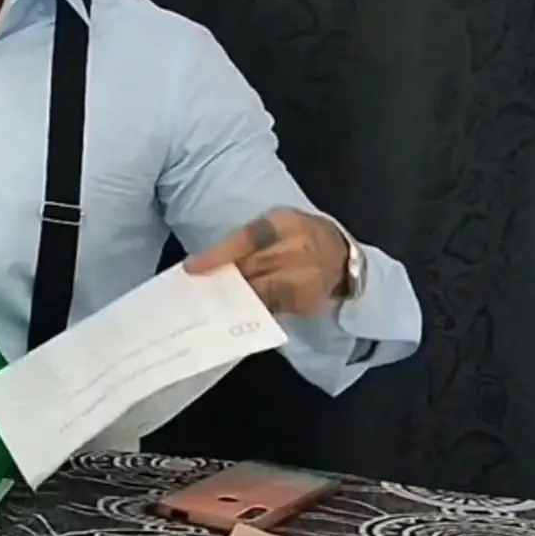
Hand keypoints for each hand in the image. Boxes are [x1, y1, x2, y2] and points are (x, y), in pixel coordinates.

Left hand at [184, 208, 352, 315]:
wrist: (343, 257)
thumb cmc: (301, 236)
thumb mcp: (280, 224)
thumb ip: (250, 239)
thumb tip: (210, 261)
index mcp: (285, 224)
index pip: (246, 239)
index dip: (218, 255)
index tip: (191, 268)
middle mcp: (297, 250)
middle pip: (249, 269)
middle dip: (222, 280)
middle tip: (197, 289)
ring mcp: (304, 278)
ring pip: (258, 292)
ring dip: (234, 298)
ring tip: (214, 302)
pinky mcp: (306, 301)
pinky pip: (272, 308)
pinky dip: (253, 309)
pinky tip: (239, 311)